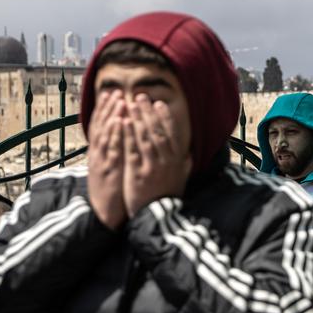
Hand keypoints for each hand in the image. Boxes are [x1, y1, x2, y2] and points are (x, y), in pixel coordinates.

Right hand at [87, 90, 127, 229]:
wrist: (104, 215)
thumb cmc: (112, 193)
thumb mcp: (113, 170)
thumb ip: (116, 155)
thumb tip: (122, 142)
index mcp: (100, 154)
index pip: (102, 127)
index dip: (105, 111)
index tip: (112, 95)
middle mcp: (99, 155)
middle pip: (101, 127)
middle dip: (108, 109)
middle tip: (114, 91)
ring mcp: (102, 162)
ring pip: (106, 134)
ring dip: (111, 116)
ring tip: (118, 100)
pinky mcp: (108, 170)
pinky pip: (111, 149)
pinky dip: (115, 133)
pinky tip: (120, 121)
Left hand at [122, 95, 192, 216]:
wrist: (156, 215)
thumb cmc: (167, 196)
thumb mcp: (181, 178)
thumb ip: (184, 163)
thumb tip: (188, 151)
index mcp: (177, 160)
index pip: (172, 134)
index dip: (165, 118)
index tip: (159, 104)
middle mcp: (167, 160)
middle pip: (157, 131)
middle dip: (149, 113)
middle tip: (141, 97)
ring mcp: (153, 166)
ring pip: (145, 137)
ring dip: (138, 119)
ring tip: (131, 104)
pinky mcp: (138, 173)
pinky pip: (133, 150)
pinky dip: (128, 134)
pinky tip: (123, 122)